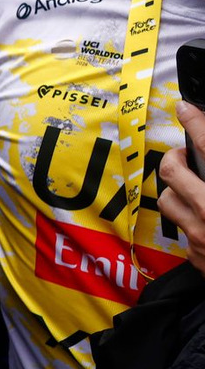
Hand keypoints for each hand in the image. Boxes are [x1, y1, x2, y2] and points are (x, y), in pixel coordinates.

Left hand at [158, 103, 204, 275]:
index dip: (197, 120)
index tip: (186, 107)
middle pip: (173, 169)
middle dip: (177, 156)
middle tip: (189, 155)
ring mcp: (204, 238)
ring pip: (168, 201)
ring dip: (177, 190)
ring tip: (194, 188)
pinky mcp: (200, 261)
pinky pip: (182, 232)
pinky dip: (191, 223)